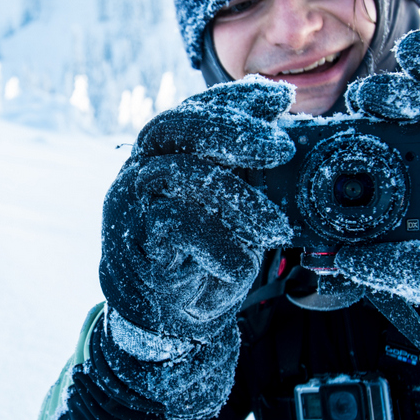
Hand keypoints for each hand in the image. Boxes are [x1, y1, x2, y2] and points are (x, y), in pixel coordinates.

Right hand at [100, 78, 295, 351]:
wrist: (165, 320)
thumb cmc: (203, 258)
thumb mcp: (231, 209)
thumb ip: (244, 175)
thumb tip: (288, 139)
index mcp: (163, 156)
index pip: (194, 111)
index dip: (236, 99)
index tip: (281, 99)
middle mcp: (139, 171)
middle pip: (174, 127)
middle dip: (232, 129)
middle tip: (281, 147)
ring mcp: (130, 204)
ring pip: (181, 175)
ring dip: (239, 200)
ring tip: (276, 228)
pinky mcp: (132, 241)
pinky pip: (178, 228)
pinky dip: (219, 248)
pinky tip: (240, 267)